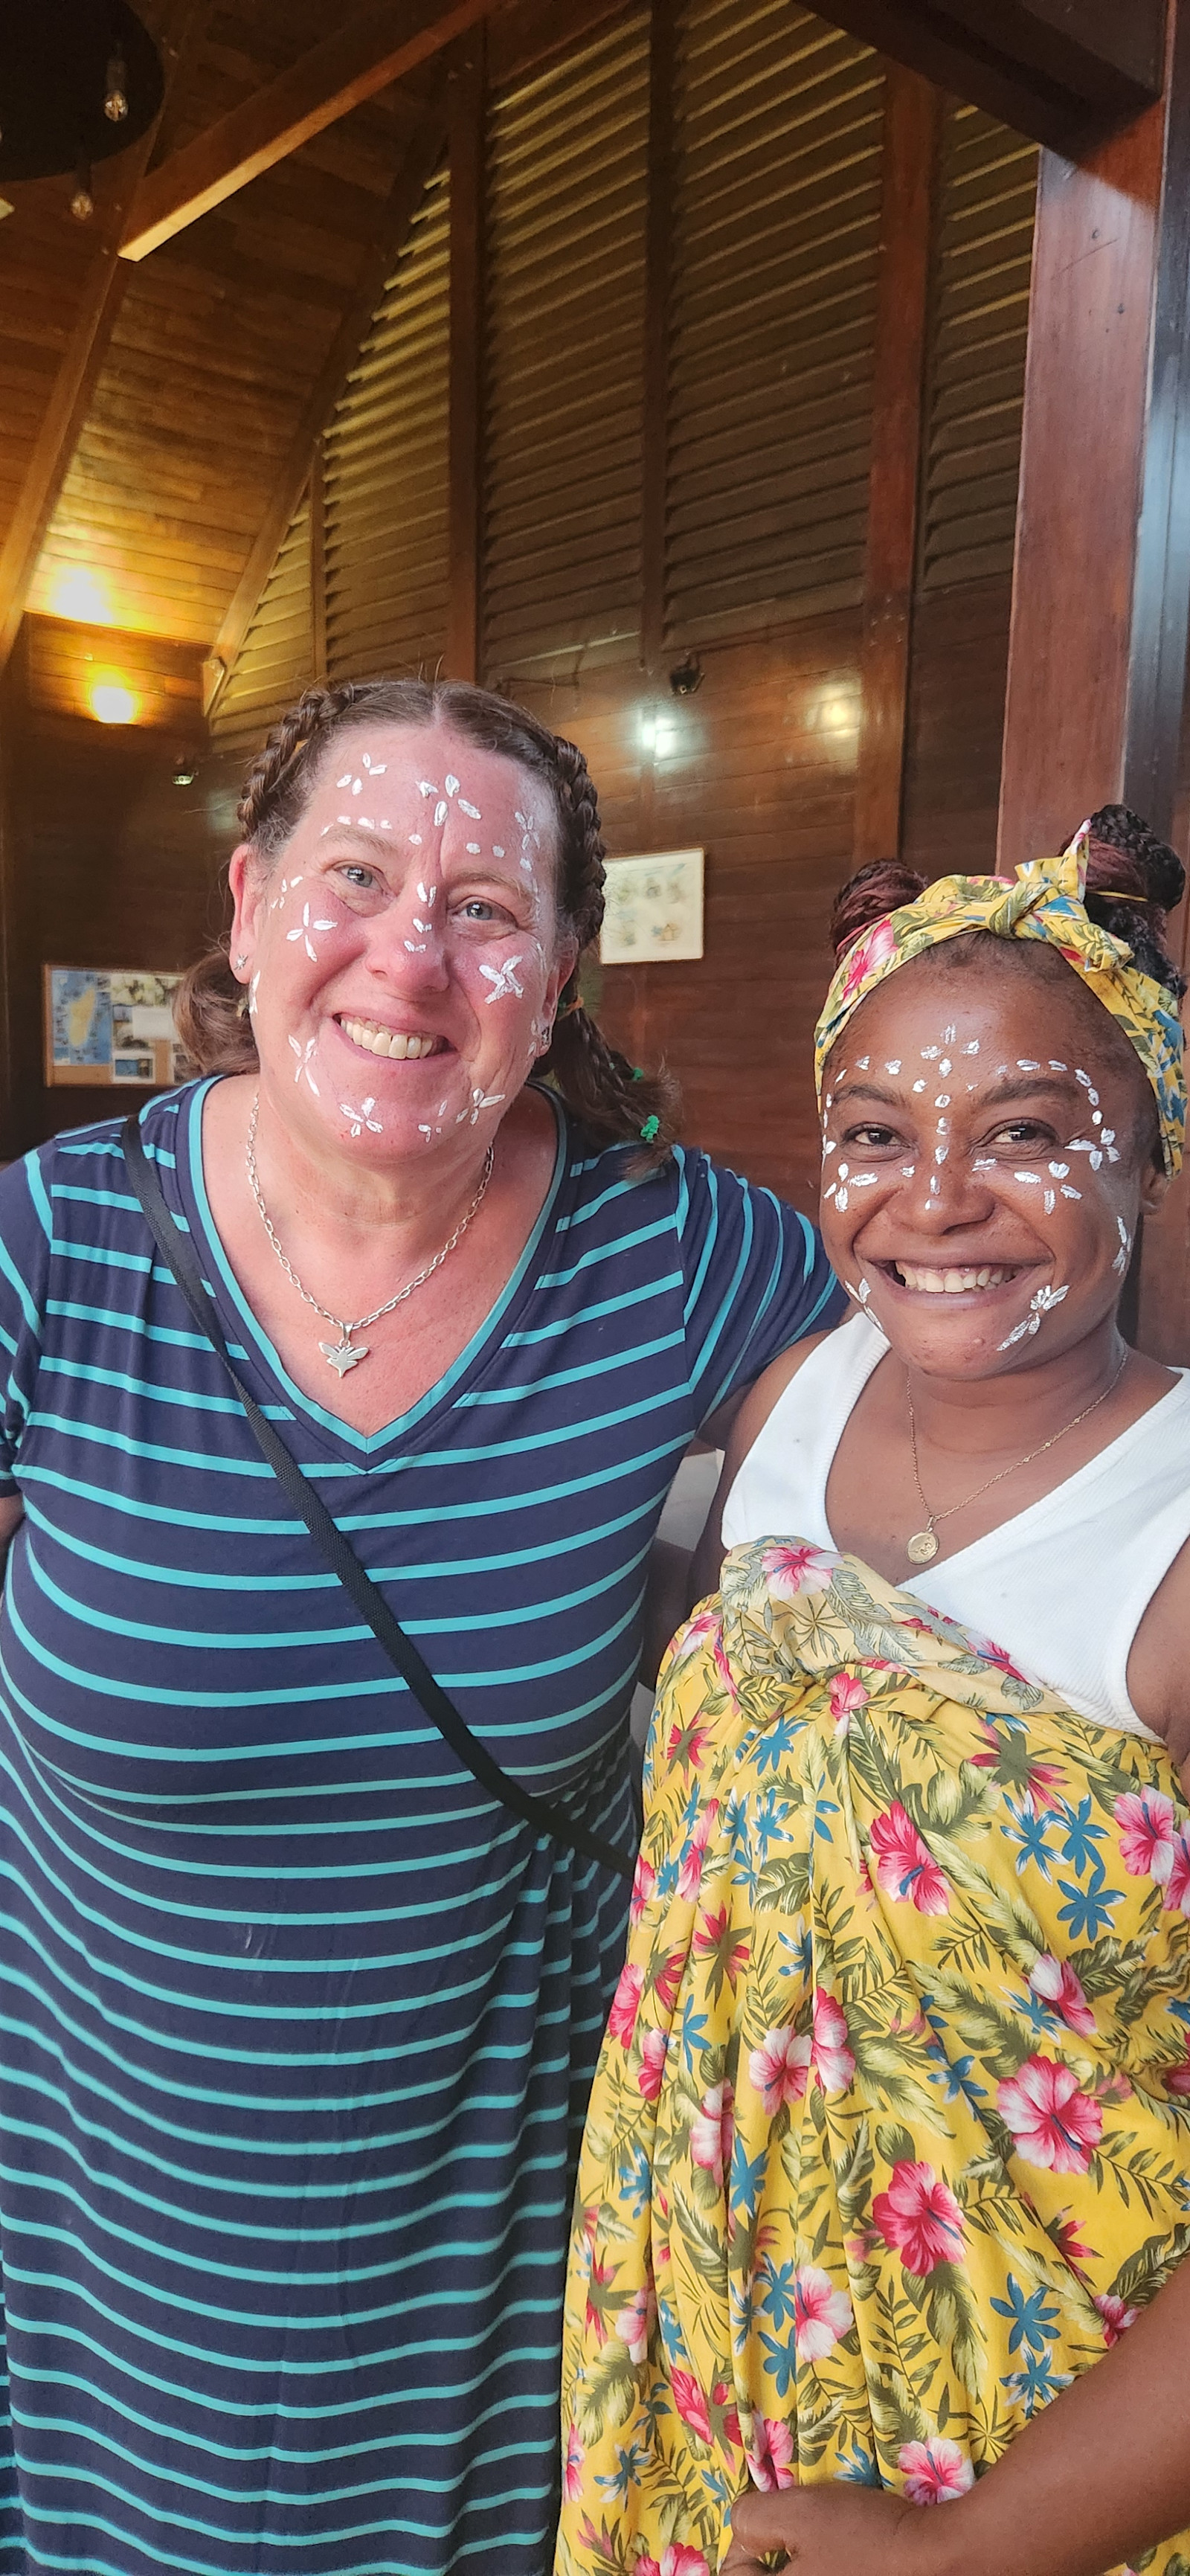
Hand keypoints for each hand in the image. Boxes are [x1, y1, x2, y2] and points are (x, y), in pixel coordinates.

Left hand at [723, 2482, 929, 2575]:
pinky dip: (832, 2571)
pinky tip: (851, 2559)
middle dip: (775, 2560)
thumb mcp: (800, 2512)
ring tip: (828, 2546)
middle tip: (798, 2535)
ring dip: (805, 2566)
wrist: (938, 2558)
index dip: (743, 2547)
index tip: (770, 2523)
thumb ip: (754, 2518)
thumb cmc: (864, 2537)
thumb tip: (743, 2528)